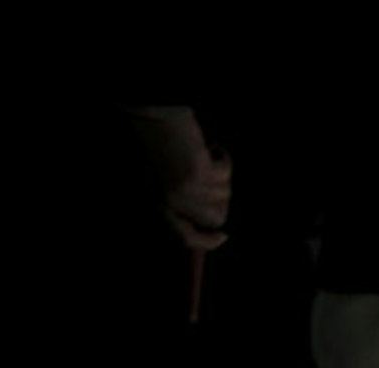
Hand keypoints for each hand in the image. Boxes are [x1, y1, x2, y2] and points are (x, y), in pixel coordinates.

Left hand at [133, 104, 230, 247]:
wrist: (153, 114)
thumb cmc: (158, 143)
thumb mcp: (160, 178)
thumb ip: (177, 206)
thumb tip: (203, 234)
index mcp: (159, 205)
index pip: (187, 238)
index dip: (208, 242)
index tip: (222, 236)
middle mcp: (172, 202)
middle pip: (214, 218)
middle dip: (221, 198)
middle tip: (214, 178)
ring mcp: (186, 189)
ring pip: (223, 195)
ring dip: (221, 174)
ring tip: (207, 155)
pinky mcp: (199, 174)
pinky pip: (225, 175)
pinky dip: (224, 158)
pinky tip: (213, 147)